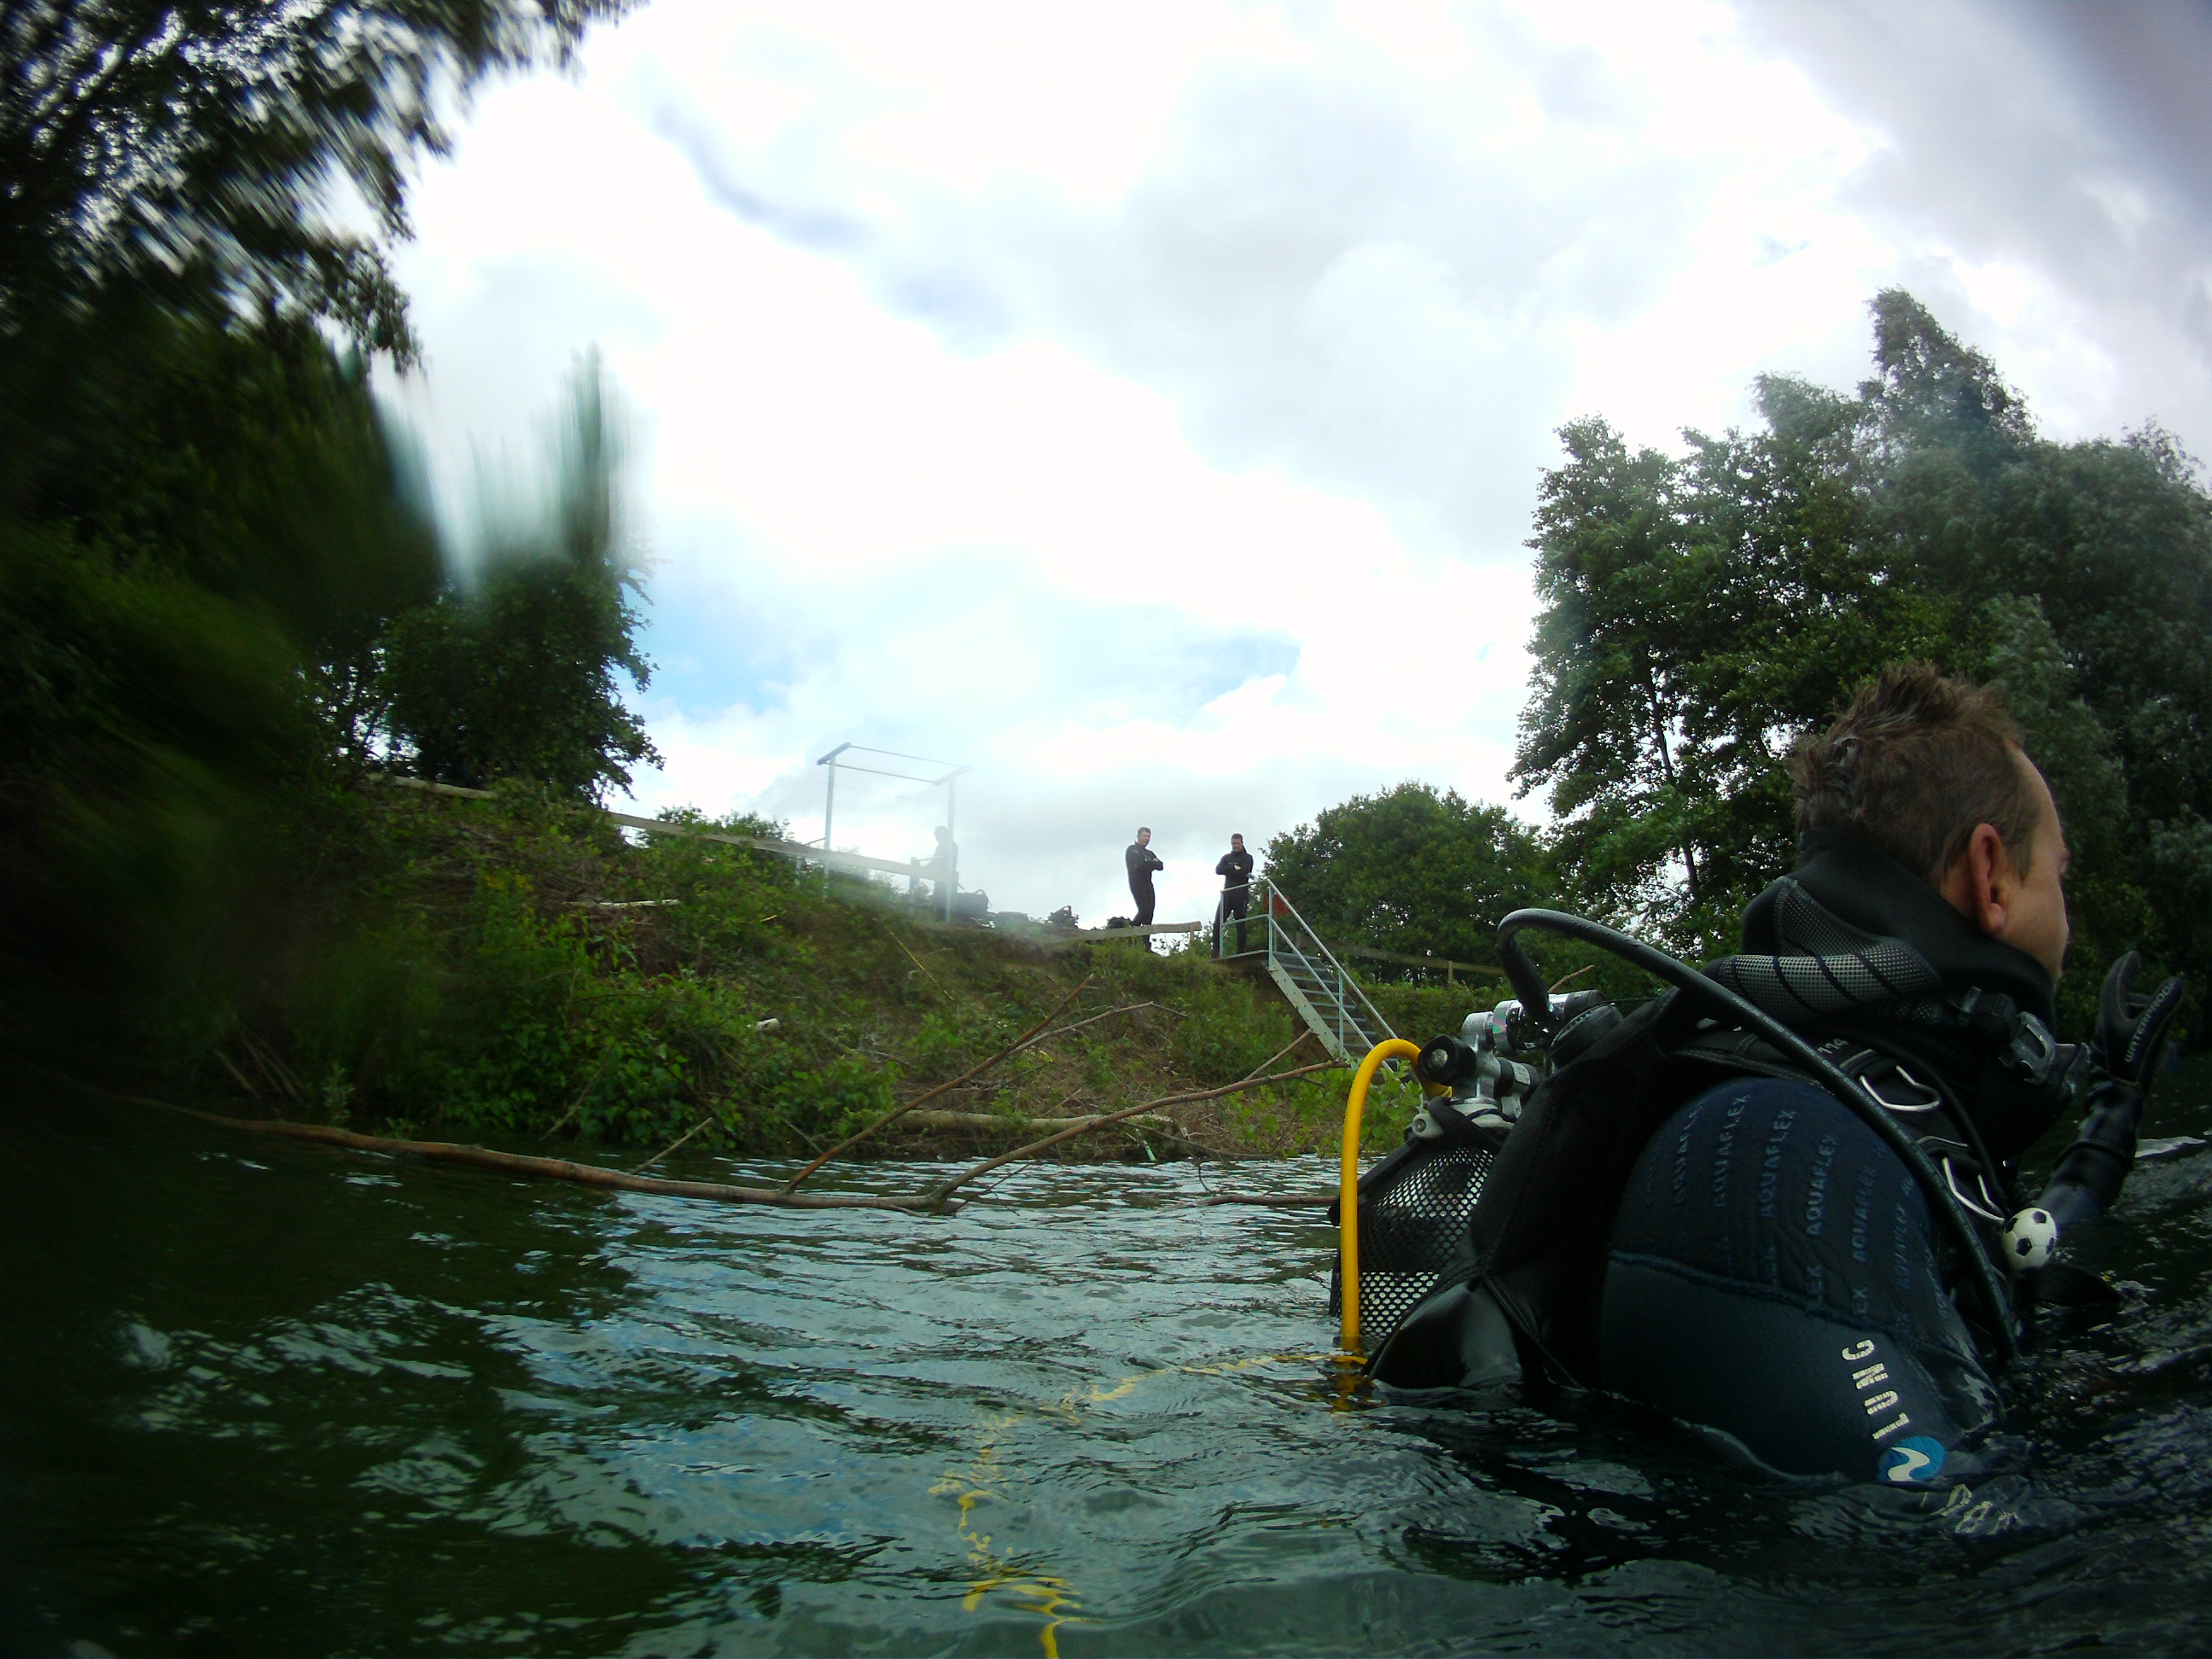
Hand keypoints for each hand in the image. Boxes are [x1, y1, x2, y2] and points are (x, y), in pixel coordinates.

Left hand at [2094, 951, 2185, 1088]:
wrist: (2116, 1096)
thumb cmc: (2132, 1065)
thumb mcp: (2151, 1033)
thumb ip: (2163, 1008)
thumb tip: (2177, 982)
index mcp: (2110, 1016)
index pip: (2114, 983)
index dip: (2125, 968)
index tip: (2134, 956)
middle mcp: (2106, 1023)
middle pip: (2118, 996)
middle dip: (2128, 982)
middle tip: (2134, 966)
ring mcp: (2108, 1036)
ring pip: (2124, 1012)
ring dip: (2136, 1005)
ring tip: (2152, 1016)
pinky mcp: (2113, 1048)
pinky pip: (2125, 1025)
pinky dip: (2137, 1020)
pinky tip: (2147, 1030)